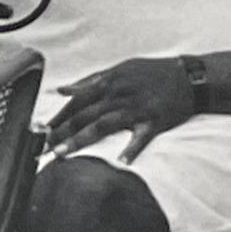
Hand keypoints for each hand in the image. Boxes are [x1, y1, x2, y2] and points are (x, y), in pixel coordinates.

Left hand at [47, 57, 206, 159]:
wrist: (189, 77)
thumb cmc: (151, 73)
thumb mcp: (120, 69)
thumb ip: (90, 81)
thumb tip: (63, 90)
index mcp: (108, 81)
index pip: (76, 101)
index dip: (58, 116)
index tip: (41, 130)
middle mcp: (118, 95)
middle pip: (84, 115)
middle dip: (61, 132)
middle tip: (43, 147)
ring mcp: (136, 108)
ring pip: (102, 125)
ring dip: (80, 140)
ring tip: (62, 154)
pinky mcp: (154, 121)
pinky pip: (141, 137)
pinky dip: (131, 149)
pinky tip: (121, 162)